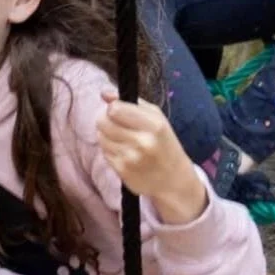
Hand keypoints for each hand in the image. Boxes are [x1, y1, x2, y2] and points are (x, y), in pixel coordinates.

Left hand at [97, 89, 206, 220]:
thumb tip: (104, 94)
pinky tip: (124, 152)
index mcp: (154, 125)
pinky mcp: (122, 171)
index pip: (115, 109)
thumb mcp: (157, 119)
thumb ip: (131, 103)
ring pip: (101, 136)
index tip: (119, 111)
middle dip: (107, 120)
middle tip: (118, 125)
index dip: (113, 108)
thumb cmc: (164, 144)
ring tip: (123, 139)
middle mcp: (143, 142)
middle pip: (103, 121)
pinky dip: (110, 150)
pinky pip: (104, 152)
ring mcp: (131, 158)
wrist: (174, 180)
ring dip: (107, 135)